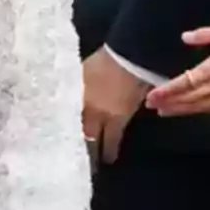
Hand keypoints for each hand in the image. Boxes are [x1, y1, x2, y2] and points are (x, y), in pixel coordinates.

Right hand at [81, 48, 147, 164]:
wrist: (128, 49)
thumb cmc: (141, 74)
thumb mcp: (138, 100)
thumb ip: (126, 114)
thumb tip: (119, 122)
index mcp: (114, 117)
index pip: (109, 142)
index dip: (107, 153)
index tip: (107, 160)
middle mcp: (95, 110)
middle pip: (88, 135)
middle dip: (89, 147)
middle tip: (87, 156)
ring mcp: (83, 95)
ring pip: (76, 118)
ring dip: (78, 128)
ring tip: (75, 136)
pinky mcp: (76, 79)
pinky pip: (71, 98)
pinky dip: (71, 106)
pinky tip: (68, 110)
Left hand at [145, 25, 209, 116]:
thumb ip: (205, 35)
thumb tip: (184, 37)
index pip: (184, 83)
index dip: (167, 91)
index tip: (152, 95)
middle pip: (189, 99)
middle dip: (169, 103)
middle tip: (152, 106)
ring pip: (200, 108)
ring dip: (182, 110)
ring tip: (166, 112)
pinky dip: (200, 111)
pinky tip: (192, 110)